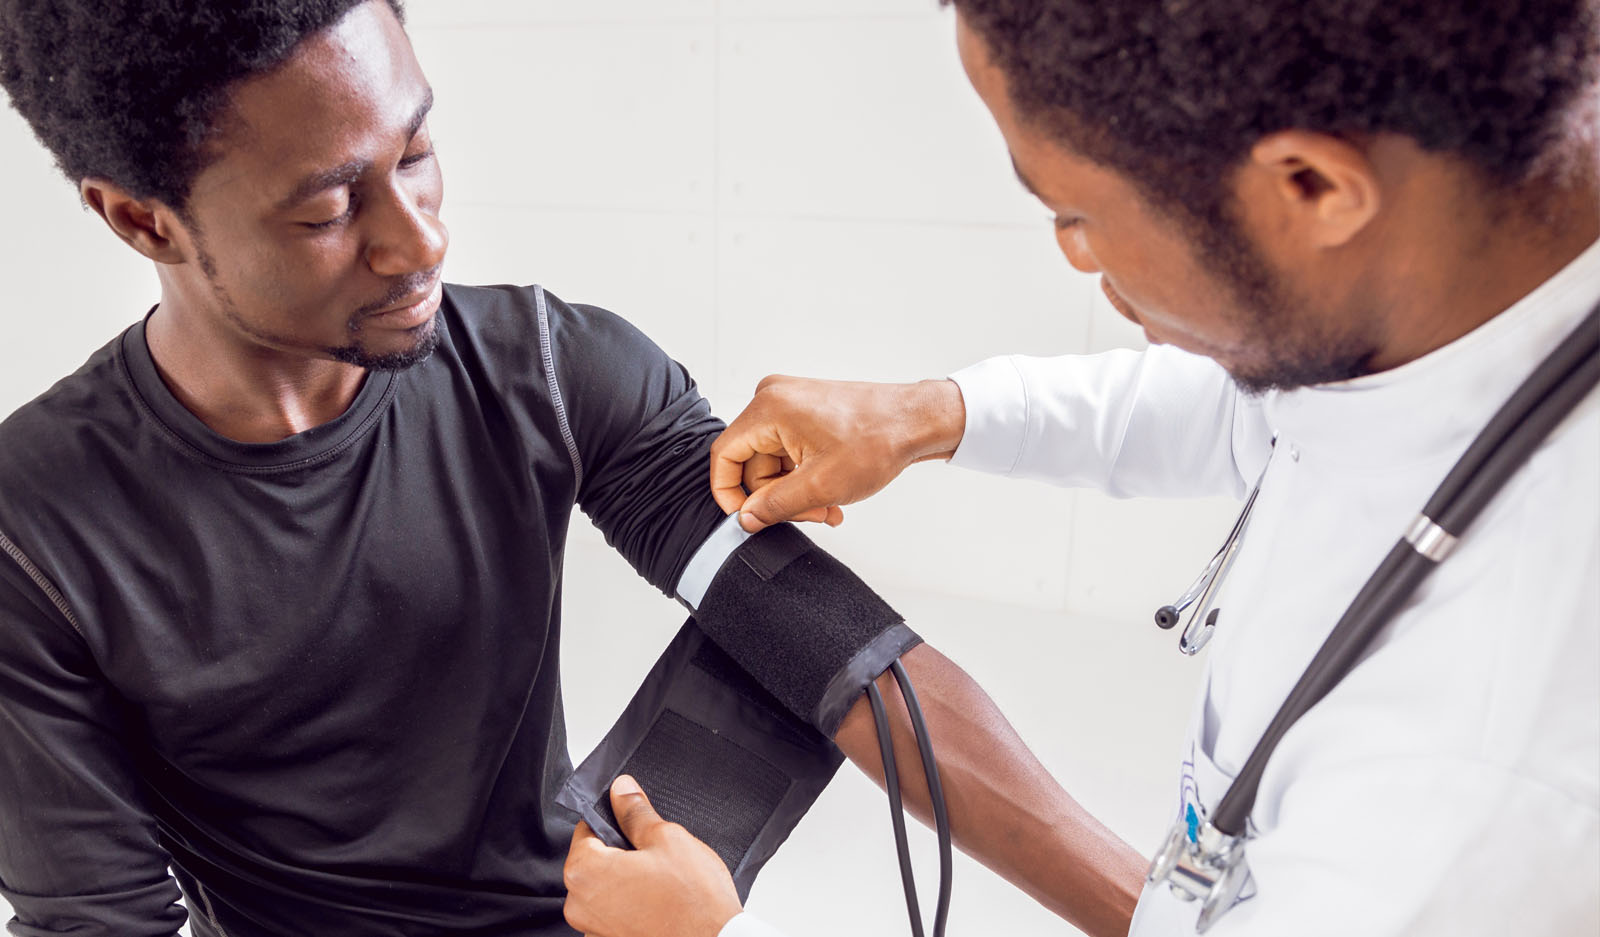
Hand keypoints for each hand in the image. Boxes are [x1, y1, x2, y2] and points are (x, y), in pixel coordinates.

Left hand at [563, 775, 743, 936]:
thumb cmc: (693, 900)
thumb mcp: (667, 838)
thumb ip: (636, 812)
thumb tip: (622, 790)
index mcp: (585, 871)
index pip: (586, 828)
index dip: (613, 819)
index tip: (634, 822)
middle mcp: (579, 904)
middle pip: (593, 859)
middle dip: (620, 851)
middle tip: (655, 853)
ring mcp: (593, 928)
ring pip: (605, 886)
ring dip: (626, 878)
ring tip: (661, 880)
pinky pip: (615, 910)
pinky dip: (631, 903)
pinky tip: (658, 901)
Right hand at [710, 376, 965, 531]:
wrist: (916, 421)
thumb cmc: (878, 439)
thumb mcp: (820, 485)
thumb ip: (775, 505)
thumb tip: (746, 519)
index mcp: (769, 409)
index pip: (725, 456)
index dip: (730, 494)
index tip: (747, 519)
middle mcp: (774, 399)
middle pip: (753, 463)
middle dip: (779, 497)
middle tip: (812, 514)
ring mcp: (790, 404)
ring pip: (774, 463)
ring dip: (797, 491)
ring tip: (828, 507)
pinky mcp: (805, 412)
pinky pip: (790, 452)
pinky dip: (806, 476)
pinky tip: (831, 494)